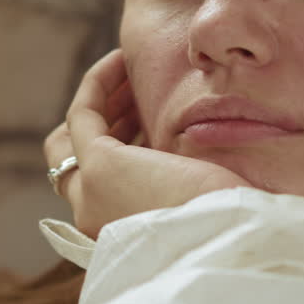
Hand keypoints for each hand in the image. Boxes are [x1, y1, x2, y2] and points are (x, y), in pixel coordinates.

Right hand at [45, 50, 249, 236]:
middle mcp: (96, 219)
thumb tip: (203, 151)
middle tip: (133, 93)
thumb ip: (184, 181)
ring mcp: (93, 195)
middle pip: (68, 164)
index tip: (147, 114)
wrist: (236, 242)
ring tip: (128, 70)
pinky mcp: (100, 168)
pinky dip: (98, 84)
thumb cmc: (232, 227)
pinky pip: (84, 113)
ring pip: (69, 139)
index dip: (116, 144)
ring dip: (98, 100)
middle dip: (98, 124)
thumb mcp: (201, 203)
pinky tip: (122, 60)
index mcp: (119, 232)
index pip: (95, 185)